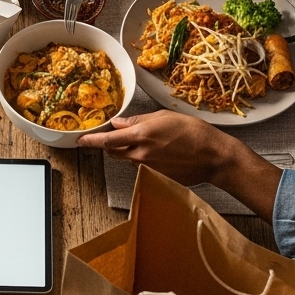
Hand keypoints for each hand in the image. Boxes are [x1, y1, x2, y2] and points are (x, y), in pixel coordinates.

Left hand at [76, 111, 231, 185]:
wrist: (213, 157)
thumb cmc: (193, 132)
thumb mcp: (164, 117)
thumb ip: (138, 120)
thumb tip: (120, 123)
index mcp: (141, 135)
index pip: (107, 140)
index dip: (91, 140)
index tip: (80, 140)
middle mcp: (140, 154)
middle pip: (114, 151)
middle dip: (111, 144)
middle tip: (120, 134)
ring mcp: (148, 168)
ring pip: (128, 158)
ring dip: (130, 150)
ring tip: (152, 141)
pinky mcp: (156, 177)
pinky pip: (142, 166)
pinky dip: (144, 158)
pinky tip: (162, 152)